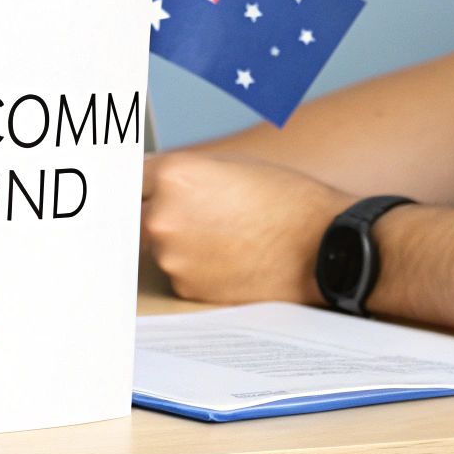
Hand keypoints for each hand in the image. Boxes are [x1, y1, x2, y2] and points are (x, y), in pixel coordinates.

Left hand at [140, 151, 357, 305]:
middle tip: (202, 214)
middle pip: (139, 213)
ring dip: (179, 241)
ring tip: (225, 235)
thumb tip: (149, 183)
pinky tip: (229, 257)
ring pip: (159, 245)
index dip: (142, 184)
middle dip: (160, 213)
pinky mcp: (186, 287)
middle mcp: (163, 215)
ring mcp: (172, 255)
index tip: (139, 190)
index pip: (130, 178)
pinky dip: (195, 266)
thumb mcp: (230, 166)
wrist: (323, 245)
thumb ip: (184, 174)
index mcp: (173, 175)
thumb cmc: (285, 199)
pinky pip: (178, 272)